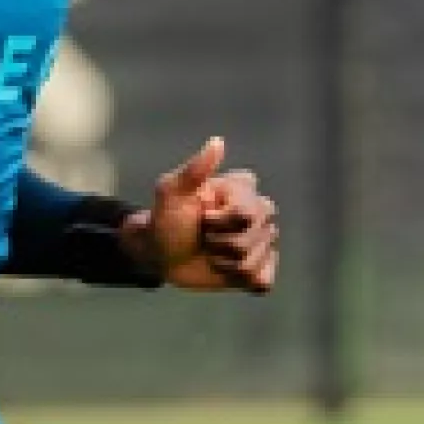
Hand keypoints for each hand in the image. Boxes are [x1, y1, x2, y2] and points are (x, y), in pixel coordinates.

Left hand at [122, 137, 279, 293]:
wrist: (159, 253)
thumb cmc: (166, 219)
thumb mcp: (171, 193)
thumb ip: (194, 170)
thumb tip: (217, 142)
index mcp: (243, 190)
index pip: (247, 212)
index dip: (220, 220)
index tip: (201, 215)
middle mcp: (259, 213)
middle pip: (253, 239)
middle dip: (221, 243)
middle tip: (203, 236)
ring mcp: (262, 242)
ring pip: (252, 262)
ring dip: (223, 263)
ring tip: (210, 252)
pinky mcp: (259, 268)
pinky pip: (263, 280)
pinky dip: (241, 279)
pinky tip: (226, 270)